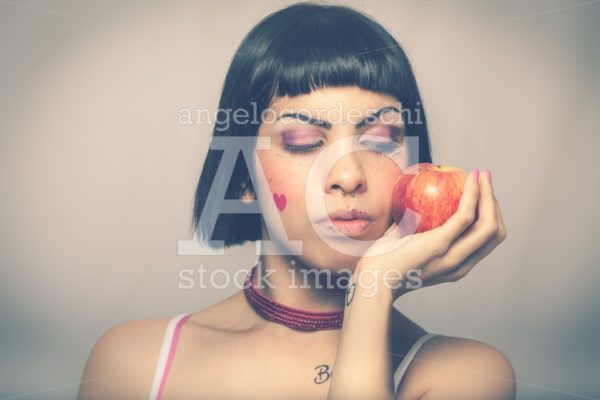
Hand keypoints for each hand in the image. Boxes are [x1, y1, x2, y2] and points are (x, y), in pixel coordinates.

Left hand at [356, 170, 506, 295]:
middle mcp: (461, 265)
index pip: (486, 242)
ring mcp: (452, 257)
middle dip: (495, 203)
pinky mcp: (440, 245)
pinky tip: (470, 179)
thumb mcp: (406, 244)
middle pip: (494, 232)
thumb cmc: (383, 261)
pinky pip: (465, 216)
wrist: (373, 279)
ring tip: (483, 175)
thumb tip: (416, 197)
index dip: (491, 216)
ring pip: (488, 225)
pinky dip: (473, 195)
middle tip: (486, 181)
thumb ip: (414, 226)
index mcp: (456, 267)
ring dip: (489, 196)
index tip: (483, 195)